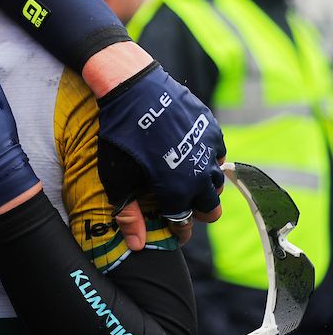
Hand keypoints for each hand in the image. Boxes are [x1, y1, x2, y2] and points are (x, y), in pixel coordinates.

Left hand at [96, 62, 224, 241]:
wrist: (134, 89)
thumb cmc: (120, 135)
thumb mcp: (116, 177)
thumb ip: (128, 214)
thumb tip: (136, 245)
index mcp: (177, 191)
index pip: (184, 225)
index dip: (178, 232)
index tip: (172, 232)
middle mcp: (200, 175)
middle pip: (211, 209)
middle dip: (198, 212)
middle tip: (181, 205)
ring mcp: (210, 151)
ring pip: (217, 182)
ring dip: (204, 186)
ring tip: (183, 180)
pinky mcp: (213, 130)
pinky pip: (218, 154)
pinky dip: (207, 159)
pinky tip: (188, 154)